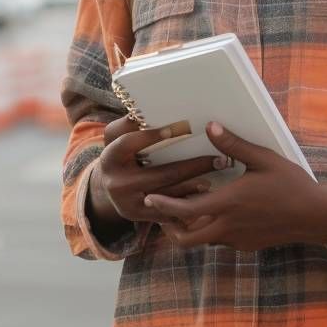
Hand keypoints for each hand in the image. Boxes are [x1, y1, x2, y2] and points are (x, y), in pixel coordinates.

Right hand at [88, 116, 226, 230]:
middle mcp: (117, 183)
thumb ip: (128, 123)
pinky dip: (188, 203)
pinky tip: (206, 193)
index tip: (174, 130)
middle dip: (194, 166)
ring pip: (169, 195)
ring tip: (218, 174)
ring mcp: (129, 204)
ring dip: (196, 185)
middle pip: (161, 174)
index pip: (129, 144)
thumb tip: (142, 108)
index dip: (149, 136)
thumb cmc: (120, 153)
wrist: (107, 187)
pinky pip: (168, 212)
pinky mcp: (140, 217)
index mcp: (110, 158)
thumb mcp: (116, 136)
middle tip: (219, 158)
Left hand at [143, 122, 326, 251]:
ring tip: (184, 208)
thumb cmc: (291, 184)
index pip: (185, 211)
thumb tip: (210, 126)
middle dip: (168, 227)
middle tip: (159, 210)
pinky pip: (219, 241)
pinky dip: (209, 230)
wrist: (315, 216)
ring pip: (202, 241)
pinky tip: (214, 212)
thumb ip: (234, 145)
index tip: (149, 198)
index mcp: (229, 204)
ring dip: (189, 228)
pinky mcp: (246, 245)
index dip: (163, 206)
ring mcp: (237, 239)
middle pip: (186, 238)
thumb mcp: (263, 159)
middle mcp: (229, 226)